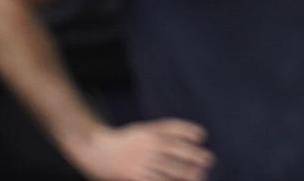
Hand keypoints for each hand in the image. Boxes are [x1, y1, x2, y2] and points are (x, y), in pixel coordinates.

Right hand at [62, 120, 213, 180]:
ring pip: (168, 168)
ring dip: (186, 173)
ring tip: (200, 176)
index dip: (188, 131)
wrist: (95, 151)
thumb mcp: (141, 130)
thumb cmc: (123, 141)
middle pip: (174, 149)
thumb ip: (161, 132)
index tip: (202, 135)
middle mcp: (146, 145)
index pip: (172, 128)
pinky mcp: (135, 177)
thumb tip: (188, 138)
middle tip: (208, 159)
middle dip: (193, 155)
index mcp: (148, 131)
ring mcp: (141, 161)